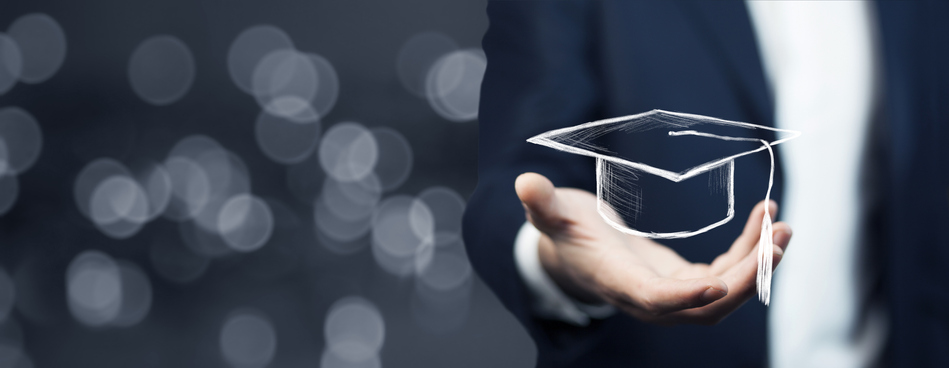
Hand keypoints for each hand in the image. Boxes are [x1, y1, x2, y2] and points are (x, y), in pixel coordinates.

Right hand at [515, 172, 791, 324]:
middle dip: (746, 277)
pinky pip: (725, 276)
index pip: (655, 299)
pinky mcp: (684, 280)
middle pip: (705, 306)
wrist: (573, 254)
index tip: (719, 279)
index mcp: (618, 281)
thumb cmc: (563, 232)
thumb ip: (541, 203)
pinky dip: (748, 253)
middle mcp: (649, 297)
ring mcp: (671, 293)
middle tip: (777, 238)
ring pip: (724, 296)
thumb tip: (525, 184)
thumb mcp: (550, 214)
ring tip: (781, 226)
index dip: (686, 294)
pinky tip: (764, 221)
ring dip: (757, 266)